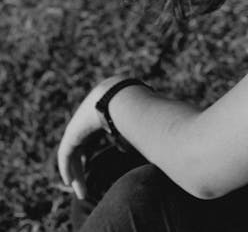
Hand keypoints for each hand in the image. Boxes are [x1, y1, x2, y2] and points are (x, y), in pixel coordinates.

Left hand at [57, 75, 122, 198]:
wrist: (122, 99)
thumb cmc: (134, 112)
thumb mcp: (134, 129)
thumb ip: (133, 139)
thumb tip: (136, 149)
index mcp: (101, 116)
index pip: (92, 139)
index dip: (92, 155)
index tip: (95, 171)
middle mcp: (88, 120)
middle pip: (82, 149)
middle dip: (83, 169)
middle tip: (87, 189)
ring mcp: (79, 125)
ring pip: (73, 154)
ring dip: (76, 174)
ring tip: (82, 193)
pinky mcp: (72, 133)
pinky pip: (65, 154)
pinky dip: (67, 168)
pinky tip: (69, 182)